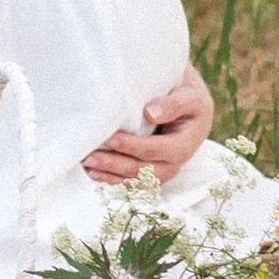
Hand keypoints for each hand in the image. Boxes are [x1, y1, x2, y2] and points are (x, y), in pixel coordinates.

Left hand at [83, 64, 213, 187]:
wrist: (191, 110)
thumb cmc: (188, 98)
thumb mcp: (189, 97)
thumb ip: (173, 104)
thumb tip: (151, 113)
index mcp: (184, 145)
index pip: (156, 150)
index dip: (133, 147)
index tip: (111, 139)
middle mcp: (174, 164)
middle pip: (142, 170)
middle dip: (115, 165)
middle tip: (89, 157)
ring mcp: (162, 171)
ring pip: (135, 180)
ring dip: (110, 175)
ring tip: (87, 165)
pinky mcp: (151, 174)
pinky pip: (131, 181)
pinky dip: (112, 179)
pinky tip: (94, 173)